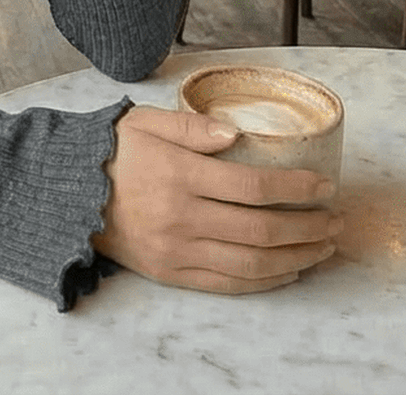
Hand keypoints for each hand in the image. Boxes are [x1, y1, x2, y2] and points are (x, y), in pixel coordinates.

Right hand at [92, 107, 343, 294]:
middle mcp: (181, 217)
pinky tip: (290, 270)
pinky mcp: (173, 273)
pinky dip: (267, 281)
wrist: (69, 193)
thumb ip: (191, 126)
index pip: (253, 186)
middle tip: (336, 219)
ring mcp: (178, 250)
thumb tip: (235, 133)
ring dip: (297, 257)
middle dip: (308, 227)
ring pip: (252, 263)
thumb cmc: (113, 150)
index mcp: (178, 174)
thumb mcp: (146, 122)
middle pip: (261, 229)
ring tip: (324, 247)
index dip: (296, 187)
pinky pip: (230, 284)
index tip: (324, 184)